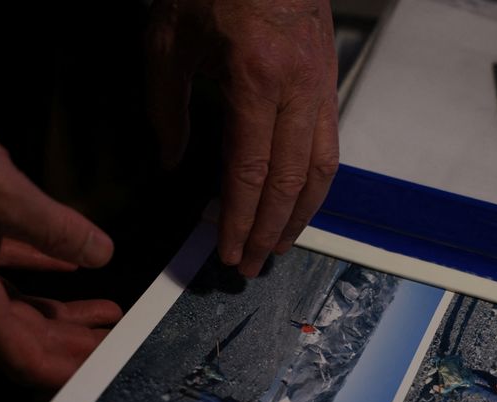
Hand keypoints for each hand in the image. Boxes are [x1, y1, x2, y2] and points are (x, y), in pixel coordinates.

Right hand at [0, 97, 122, 387]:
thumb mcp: (1, 195)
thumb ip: (57, 230)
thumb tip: (101, 254)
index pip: (24, 358)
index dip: (67, 371)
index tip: (105, 374)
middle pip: (26, 337)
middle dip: (74, 345)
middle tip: (120, 347)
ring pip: (18, 306)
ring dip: (63, 314)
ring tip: (107, 316)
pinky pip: (4, 269)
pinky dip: (40, 272)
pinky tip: (72, 269)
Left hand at [147, 0, 338, 276]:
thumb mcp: (169, 39)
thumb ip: (167, 107)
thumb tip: (173, 162)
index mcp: (256, 79)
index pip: (250, 172)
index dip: (239, 220)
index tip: (229, 253)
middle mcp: (299, 90)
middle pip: (290, 182)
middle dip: (270, 231)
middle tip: (252, 266)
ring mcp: (321, 86)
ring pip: (320, 169)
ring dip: (300, 215)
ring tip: (279, 245)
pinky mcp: (329, 81)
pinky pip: (328, 146)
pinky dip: (314, 183)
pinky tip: (299, 201)